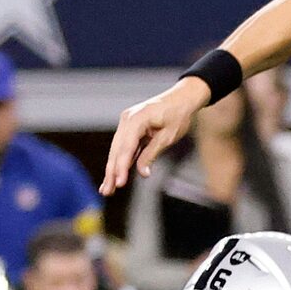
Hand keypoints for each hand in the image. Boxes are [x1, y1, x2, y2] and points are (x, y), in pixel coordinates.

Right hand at [102, 75, 210, 193]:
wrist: (183, 98)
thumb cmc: (179, 115)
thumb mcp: (168, 136)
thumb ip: (152, 153)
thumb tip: (142, 172)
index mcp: (137, 118)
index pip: (126, 146)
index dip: (121, 166)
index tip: (119, 182)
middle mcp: (127, 119)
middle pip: (117, 149)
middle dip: (112, 171)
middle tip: (107, 191)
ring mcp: (126, 122)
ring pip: (117, 149)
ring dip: (113, 169)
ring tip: (107, 189)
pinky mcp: (129, 127)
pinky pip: (123, 146)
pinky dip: (120, 161)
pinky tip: (114, 176)